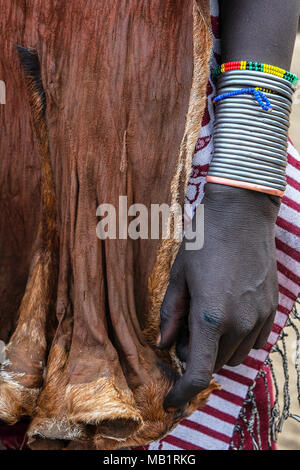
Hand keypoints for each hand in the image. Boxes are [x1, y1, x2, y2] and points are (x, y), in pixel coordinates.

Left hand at [157, 182, 279, 410]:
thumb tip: (165, 345)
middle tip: (185, 329)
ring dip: (217, 349)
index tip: (172, 400)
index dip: (183, 392)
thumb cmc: (204, 240)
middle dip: (196, 356)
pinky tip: (227, 314)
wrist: (242, 214)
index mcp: (210, 316)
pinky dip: (237, 339)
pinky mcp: (271, 308)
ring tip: (206, 319)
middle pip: (215, 363)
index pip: (199, 372)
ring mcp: (259, 317)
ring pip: (236, 355)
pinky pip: (254, 340)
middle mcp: (239, 323)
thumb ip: (171, 315)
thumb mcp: (178, 276)